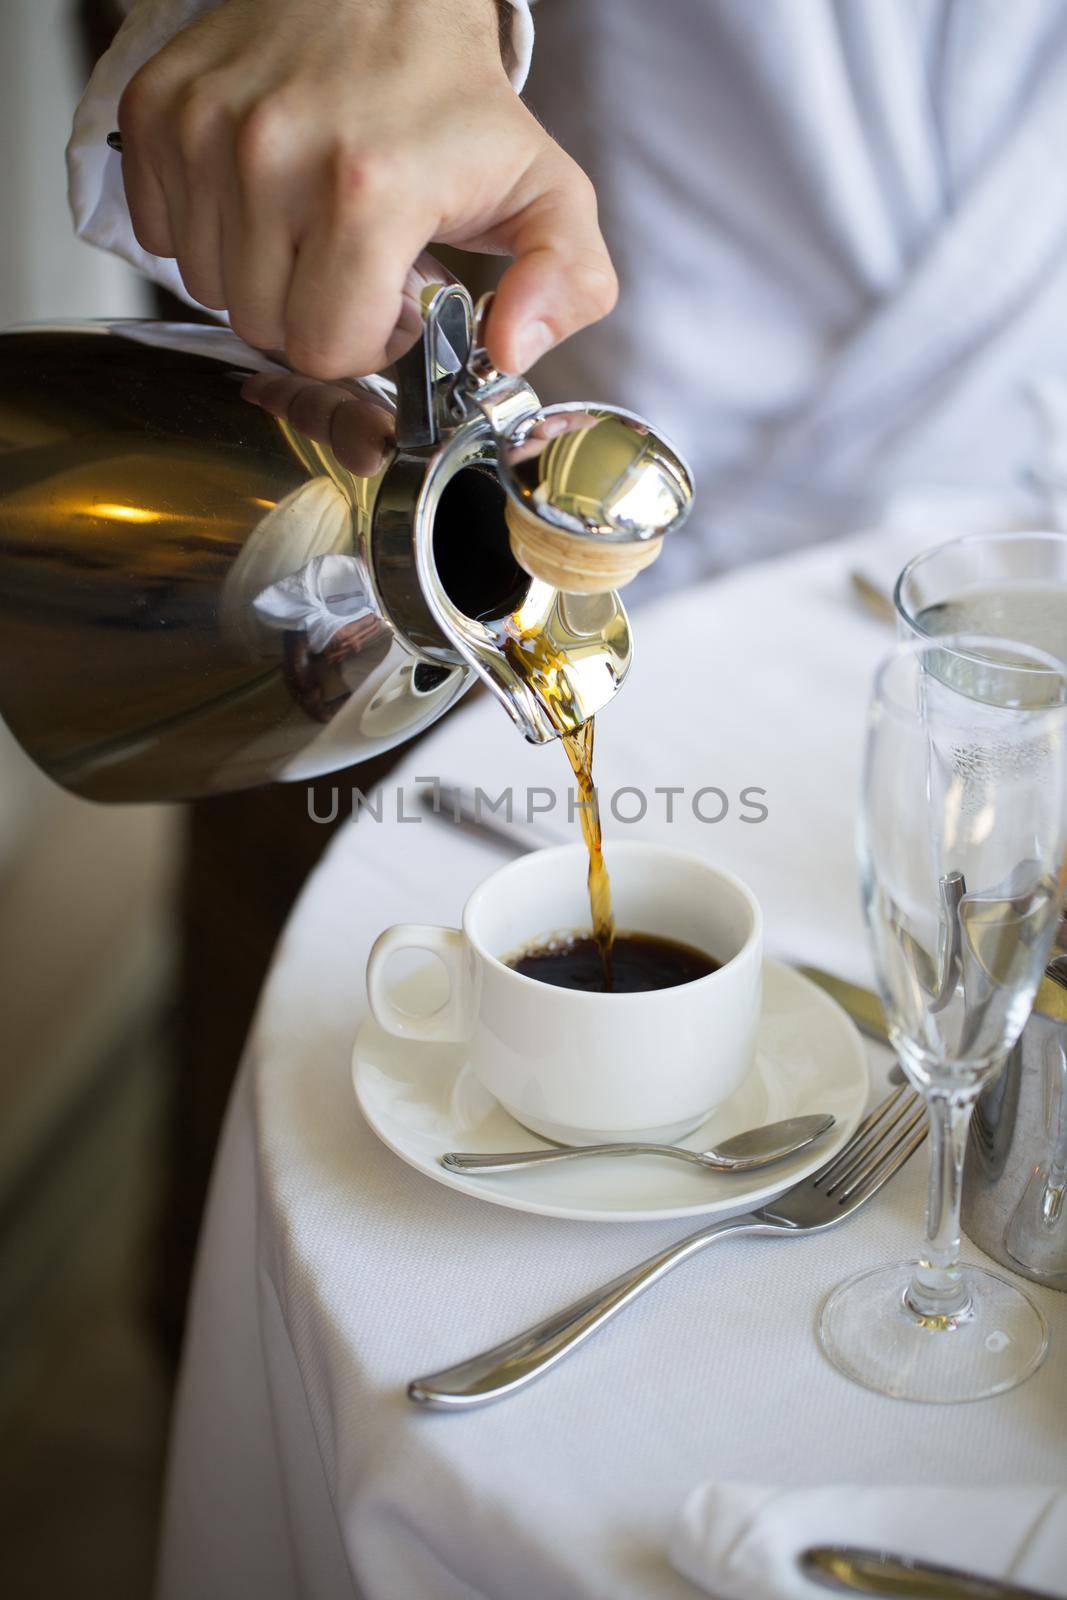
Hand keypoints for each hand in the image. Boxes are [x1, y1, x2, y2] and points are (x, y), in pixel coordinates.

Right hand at [118, 0, 617, 378]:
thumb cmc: (456, 99)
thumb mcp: (547, 192)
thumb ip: (567, 283)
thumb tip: (511, 351)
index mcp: (369, 189)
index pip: (325, 349)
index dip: (364, 343)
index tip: (392, 302)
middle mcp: (272, 156)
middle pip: (263, 326)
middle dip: (314, 314)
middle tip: (355, 262)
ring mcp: (206, 130)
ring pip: (209, 289)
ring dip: (261, 276)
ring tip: (312, 226)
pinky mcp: (158, 109)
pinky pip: (161, 235)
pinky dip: (208, 233)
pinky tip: (261, 197)